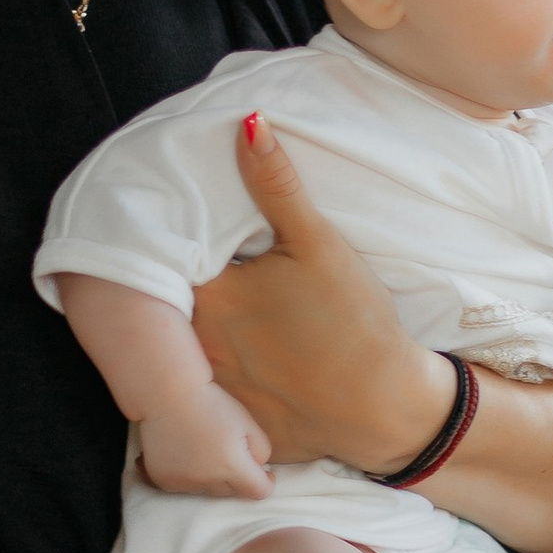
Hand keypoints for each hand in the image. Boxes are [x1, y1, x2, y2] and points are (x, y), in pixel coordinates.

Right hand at [137, 382, 274, 499]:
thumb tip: (260, 470)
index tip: (264, 471)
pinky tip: (186, 454)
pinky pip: (185, 487)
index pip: (259, 492)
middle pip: (232, 491)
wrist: (169, 394)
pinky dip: (190, 476)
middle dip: (236, 477)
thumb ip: (261, 452)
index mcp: (231, 466)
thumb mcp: (248, 423)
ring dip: (212, 477)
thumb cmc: (212, 404)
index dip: (266, 481)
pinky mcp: (164, 480)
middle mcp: (207, 480)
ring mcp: (183, 483)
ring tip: (204, 449)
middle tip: (228, 450)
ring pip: (208, 490)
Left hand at [190, 116, 449, 473]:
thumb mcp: (319, 244)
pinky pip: (206, 407)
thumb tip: (248, 123)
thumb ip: (277, 184)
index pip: (163, 263)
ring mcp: (212, 396)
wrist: (389, 407)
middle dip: (174, 292)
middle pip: (166, 312)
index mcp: (213, 298)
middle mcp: (198, 349)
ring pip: (181, 360)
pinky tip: (241, 371)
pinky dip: (212, 390)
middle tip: (198, 274)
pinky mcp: (230, 429)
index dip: (169, 246)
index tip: (176, 232)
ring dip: (187, 340)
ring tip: (219, 322)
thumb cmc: (354, 320)